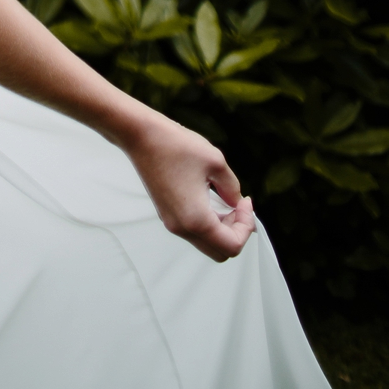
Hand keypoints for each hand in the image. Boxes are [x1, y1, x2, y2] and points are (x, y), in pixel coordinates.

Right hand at [123, 110, 255, 262]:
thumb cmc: (175, 145)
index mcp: (196, 219)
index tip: (246, 202)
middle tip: (239, 207)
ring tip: (226, 201)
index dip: (247, 226)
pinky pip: (194, 231)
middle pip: (220, 252)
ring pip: (207, 243)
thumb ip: (232, 188)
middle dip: (236, 232)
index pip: (233, 245)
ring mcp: (172, 223)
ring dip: (223, 228)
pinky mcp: (166, 215)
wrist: (141, 136)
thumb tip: (237, 202)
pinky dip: (208, 223)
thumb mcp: (215, 161)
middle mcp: (182, 228)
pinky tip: (210, 199)